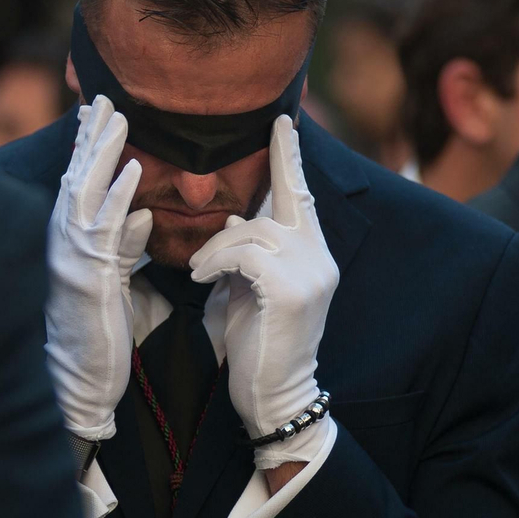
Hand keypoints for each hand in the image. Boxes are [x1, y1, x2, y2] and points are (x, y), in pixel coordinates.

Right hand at [44, 96, 152, 441]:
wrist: (78, 380)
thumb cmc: (96, 332)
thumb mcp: (112, 279)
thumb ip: (122, 244)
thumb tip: (141, 214)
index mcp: (68, 241)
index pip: (76, 183)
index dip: (86, 147)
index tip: (96, 111)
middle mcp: (62, 241)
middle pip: (75, 177)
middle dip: (90, 136)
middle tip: (104, 96)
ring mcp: (71, 257)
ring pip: (85, 193)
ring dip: (102, 152)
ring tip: (118, 115)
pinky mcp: (87, 276)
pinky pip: (104, 229)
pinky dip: (118, 197)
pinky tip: (131, 172)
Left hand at [190, 116, 339, 468]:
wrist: (274, 396)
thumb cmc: (256, 343)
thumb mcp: (248, 288)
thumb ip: (247, 252)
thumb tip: (232, 220)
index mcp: (313, 254)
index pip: (301, 194)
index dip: (289, 157)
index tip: (283, 120)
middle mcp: (320, 256)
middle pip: (275, 207)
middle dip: (230, 222)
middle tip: (204, 248)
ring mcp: (312, 272)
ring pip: (253, 230)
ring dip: (215, 248)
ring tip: (198, 273)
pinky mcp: (293, 290)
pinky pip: (245, 253)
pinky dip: (216, 261)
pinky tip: (201, 279)